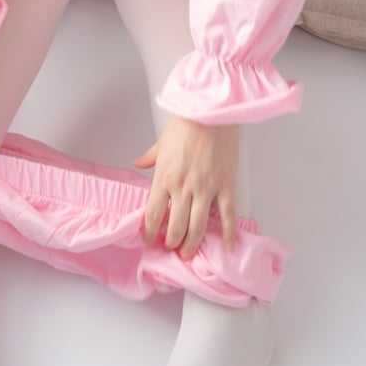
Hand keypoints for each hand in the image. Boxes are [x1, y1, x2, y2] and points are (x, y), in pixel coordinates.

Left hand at [134, 116, 238, 258]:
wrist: (210, 113)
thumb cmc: (186, 124)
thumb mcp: (160, 142)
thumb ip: (149, 157)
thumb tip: (137, 162)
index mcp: (164, 178)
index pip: (153, 214)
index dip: (150, 232)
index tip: (150, 239)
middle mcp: (183, 188)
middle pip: (176, 226)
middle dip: (172, 242)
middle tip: (172, 248)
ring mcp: (205, 188)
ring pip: (198, 227)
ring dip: (192, 244)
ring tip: (189, 253)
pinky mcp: (225, 185)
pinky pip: (227, 214)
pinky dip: (229, 233)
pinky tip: (228, 246)